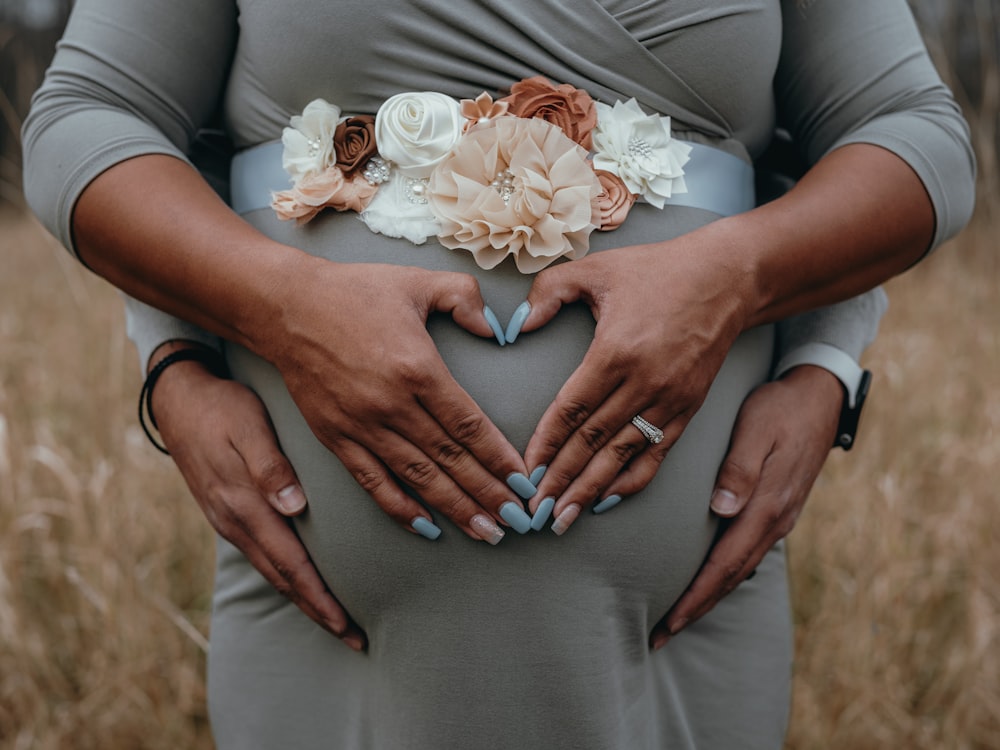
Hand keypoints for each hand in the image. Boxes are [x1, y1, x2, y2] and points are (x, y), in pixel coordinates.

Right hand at [149, 342, 366, 649]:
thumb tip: (294, 507)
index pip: (290, 563)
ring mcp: (227, 520)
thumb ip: (270, 467)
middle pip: (283, 578)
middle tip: (353, 638)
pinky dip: (284, 577)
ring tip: (334, 620)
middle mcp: (235, 521)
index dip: (319, 597)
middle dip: (318, 611)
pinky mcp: (226, 513)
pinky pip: (260, 556)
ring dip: (302, 599)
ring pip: (270, 571)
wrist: (177, 398)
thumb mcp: (249, 426)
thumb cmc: (223, 407)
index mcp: (245, 505)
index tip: (346, 624)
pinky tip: (299, 582)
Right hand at [255, 259, 532, 543]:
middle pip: (450, 459)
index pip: (468, 424)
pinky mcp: (335, 437)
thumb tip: (496, 328)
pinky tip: (427, 527)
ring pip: (418, 477)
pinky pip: (372, 481)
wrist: (286, 306)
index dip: (499, 457)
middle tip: (519, 520)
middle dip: (488, 493)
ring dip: (455, 508)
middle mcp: (391, 404)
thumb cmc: (355, 291)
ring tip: (487, 532)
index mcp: (417, 367)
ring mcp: (361, 425)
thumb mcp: (418, 280)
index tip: (524, 481)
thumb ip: (464, 298)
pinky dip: (400, 508)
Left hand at [517, 235, 751, 531]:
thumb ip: (549, 292)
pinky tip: (608, 499)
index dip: (545, 445)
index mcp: (615, 351)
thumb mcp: (596, 268)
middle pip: (592, 443)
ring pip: (621, 456)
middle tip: (534, 511)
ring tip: (563, 518)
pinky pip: (656, 454)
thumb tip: (516, 325)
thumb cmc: (657, 270)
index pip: (571, 410)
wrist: (728, 277)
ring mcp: (669, 400)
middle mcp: (644, 382)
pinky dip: (631, 480)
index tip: (524, 472)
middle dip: (560, 480)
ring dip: (590, 490)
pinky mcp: (689, 408)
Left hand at [649, 364, 842, 648]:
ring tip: (678, 617)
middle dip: (695, 609)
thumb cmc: (779, 408)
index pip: (723, 564)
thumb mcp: (756, 429)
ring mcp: (778, 518)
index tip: (667, 621)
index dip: (694, 596)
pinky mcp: (776, 510)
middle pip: (730, 577)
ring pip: (739, 569)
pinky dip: (724, 575)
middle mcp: (773, 521)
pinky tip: (709, 580)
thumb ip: (740, 469)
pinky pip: (747, 553)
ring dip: (708, 596)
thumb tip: (721, 510)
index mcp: (764, 506)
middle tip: (660, 636)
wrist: (820, 396)